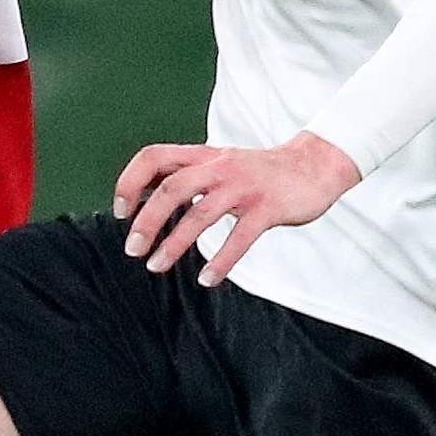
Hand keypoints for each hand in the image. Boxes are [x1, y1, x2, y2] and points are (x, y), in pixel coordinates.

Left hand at [113, 129, 359, 286]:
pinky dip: (221, 261)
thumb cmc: (260, 171)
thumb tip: (143, 194)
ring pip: (201, 214)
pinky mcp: (268, 208)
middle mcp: (220, 167)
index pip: (154, 157)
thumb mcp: (219, 164)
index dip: (130, 181)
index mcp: (204, 156)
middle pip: (171, 188)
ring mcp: (245, 187)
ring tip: (156, 266)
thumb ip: (187, 175)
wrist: (315, 165)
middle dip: (146, 221)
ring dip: (174, 244)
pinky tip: (207, 279)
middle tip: (133, 249)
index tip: (120, 211)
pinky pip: (240, 238)